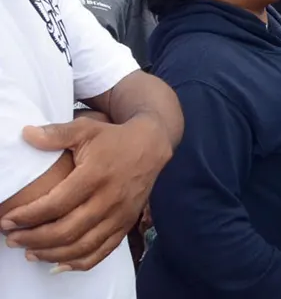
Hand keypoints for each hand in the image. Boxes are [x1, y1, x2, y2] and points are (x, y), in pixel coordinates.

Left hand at [2, 116, 172, 271]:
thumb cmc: (114, 138)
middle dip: (34, 238)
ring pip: (82, 246)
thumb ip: (56, 134)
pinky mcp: (127, 223)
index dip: (28, 216)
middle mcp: (109, 198)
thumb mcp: (86, 129)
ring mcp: (120, 214)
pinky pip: (103, 251)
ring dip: (52, 253)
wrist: (151, 146)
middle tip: (11, 239)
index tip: (7, 220)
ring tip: (29, 252)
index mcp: (96, 175)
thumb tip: (26, 134)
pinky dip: (79, 263)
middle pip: (67, 230)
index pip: (57, 204)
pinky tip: (58, 264)